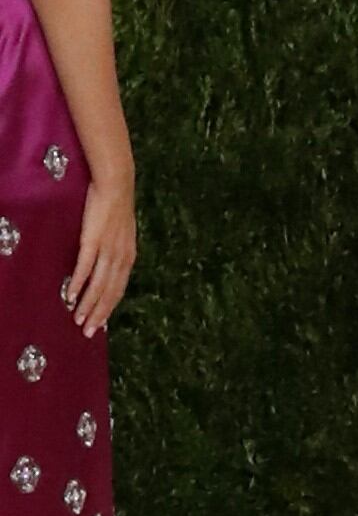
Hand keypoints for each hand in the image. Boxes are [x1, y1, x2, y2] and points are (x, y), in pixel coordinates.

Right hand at [64, 168, 133, 333]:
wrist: (116, 184)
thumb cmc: (115, 208)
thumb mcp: (121, 234)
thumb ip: (115, 252)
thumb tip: (106, 266)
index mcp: (128, 257)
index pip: (118, 289)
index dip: (108, 308)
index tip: (100, 324)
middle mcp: (121, 257)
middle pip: (109, 292)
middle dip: (98, 314)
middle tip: (87, 332)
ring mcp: (108, 249)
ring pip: (98, 284)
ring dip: (88, 304)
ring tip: (77, 319)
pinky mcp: (93, 239)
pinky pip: (86, 266)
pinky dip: (79, 282)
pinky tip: (71, 295)